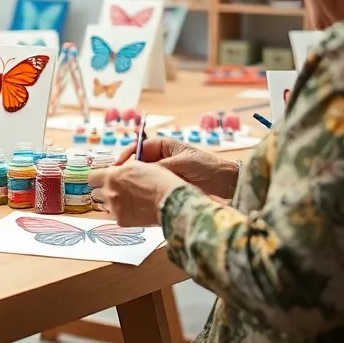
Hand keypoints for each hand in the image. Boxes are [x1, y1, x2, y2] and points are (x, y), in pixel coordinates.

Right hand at [93, 137, 238, 201]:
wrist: (225, 182)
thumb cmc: (205, 166)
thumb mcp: (180, 163)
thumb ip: (159, 167)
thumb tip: (140, 172)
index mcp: (163, 146)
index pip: (138, 148)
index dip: (126, 156)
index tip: (118, 166)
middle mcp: (161, 157)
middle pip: (137, 162)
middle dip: (128, 171)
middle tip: (117, 180)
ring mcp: (164, 171)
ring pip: (143, 175)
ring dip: (135, 182)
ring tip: (125, 190)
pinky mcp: (167, 184)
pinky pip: (151, 186)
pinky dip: (144, 190)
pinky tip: (138, 197)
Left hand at [99, 162, 186, 227]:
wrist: (170, 200)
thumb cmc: (159, 180)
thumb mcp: (139, 166)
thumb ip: (124, 169)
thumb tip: (118, 171)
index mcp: (112, 175)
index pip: (92, 177)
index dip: (98, 179)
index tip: (104, 180)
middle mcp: (109, 191)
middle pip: (96, 193)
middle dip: (104, 191)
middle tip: (118, 191)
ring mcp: (114, 207)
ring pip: (106, 205)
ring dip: (113, 203)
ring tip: (129, 202)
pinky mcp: (121, 220)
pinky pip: (117, 216)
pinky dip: (123, 214)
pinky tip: (136, 211)